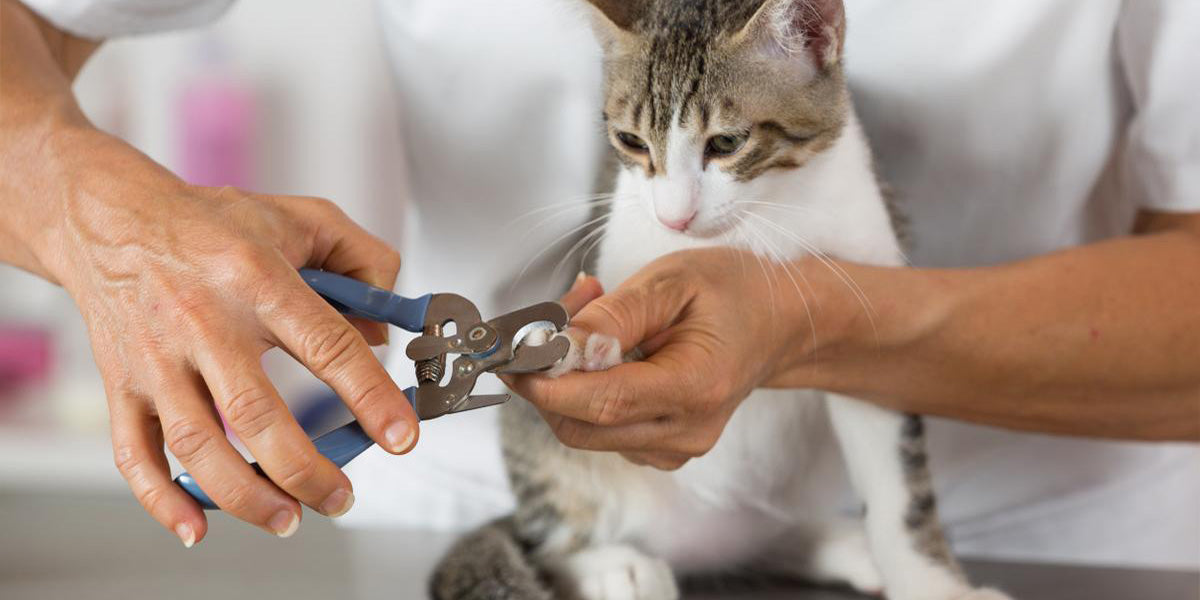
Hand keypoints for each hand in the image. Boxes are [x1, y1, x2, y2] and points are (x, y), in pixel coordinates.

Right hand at [42, 133, 418, 545]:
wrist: (111, 219)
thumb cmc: (214, 224)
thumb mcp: (305, 218)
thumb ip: (364, 263)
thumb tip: (385, 332)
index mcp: (256, 278)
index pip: (327, 345)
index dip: (370, 396)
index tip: (400, 437)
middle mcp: (203, 321)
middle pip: (256, 412)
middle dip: (305, 469)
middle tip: (340, 497)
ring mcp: (156, 357)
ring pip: (197, 443)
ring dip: (245, 494)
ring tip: (289, 519)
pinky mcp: (121, 382)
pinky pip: (134, 452)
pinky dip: (162, 498)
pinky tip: (197, 526)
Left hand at [509, 248, 835, 469]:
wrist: (779, 322)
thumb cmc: (733, 292)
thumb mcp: (674, 280)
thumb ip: (615, 315)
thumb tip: (558, 345)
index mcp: (696, 388)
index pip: (602, 402)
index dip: (546, 383)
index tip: (510, 355)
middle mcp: (687, 431)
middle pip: (582, 428)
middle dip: (547, 380)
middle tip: (547, 322)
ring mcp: (676, 447)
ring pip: (586, 431)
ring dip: (567, 381)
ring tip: (590, 319)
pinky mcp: (663, 448)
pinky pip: (603, 430)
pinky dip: (587, 392)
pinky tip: (607, 350)